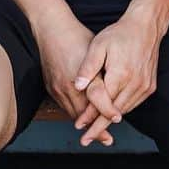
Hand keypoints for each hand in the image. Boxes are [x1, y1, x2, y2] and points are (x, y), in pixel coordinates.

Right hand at [32, 7, 115, 146]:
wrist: (52, 29)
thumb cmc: (77, 37)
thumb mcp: (97, 50)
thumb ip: (103, 71)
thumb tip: (115, 88)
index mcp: (81, 79)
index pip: (96, 103)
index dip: (106, 113)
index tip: (116, 120)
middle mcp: (67, 88)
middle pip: (83, 115)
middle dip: (96, 127)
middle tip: (108, 139)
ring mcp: (57, 90)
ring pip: (73, 113)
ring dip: (86, 123)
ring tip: (98, 133)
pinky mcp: (51, 88)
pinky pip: (65, 106)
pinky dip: (76, 114)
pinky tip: (85, 117)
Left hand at [72, 5, 163, 145]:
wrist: (146, 26)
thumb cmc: (121, 34)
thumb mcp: (99, 45)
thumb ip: (87, 67)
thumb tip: (76, 86)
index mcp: (121, 74)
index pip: (102, 104)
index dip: (89, 118)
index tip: (78, 127)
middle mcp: (135, 83)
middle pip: (114, 112)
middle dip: (98, 127)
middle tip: (86, 139)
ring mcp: (145, 85)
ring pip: (124, 110)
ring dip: (110, 120)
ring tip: (96, 129)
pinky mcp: (150, 86)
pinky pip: (133, 103)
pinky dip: (121, 109)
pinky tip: (112, 113)